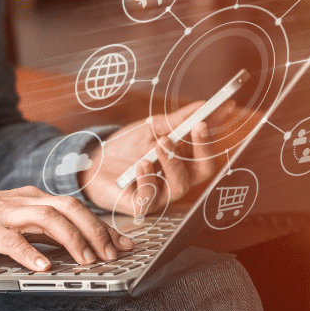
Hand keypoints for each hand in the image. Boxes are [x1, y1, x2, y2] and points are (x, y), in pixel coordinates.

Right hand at [0, 187, 133, 270]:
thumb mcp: (13, 224)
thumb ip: (41, 232)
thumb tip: (74, 248)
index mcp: (31, 199)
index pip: (76, 209)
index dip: (104, 227)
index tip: (126, 244)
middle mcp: (22, 201)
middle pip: (69, 209)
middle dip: (96, 232)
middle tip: (113, 256)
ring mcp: (3, 214)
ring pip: (48, 219)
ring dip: (73, 241)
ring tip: (88, 262)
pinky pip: (12, 240)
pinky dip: (30, 253)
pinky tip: (44, 267)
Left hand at [79, 100, 234, 213]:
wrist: (94, 160)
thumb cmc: (127, 146)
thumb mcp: (154, 127)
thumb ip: (180, 120)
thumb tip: (208, 105)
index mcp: (184, 160)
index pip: (207, 151)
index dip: (213, 135)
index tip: (215, 114)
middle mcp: (178, 179)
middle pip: (203, 171)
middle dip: (203, 148)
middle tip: (196, 127)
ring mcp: (162, 194)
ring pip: (181, 186)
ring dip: (173, 162)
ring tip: (160, 143)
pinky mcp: (142, 205)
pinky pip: (152, 197)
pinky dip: (148, 179)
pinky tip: (140, 164)